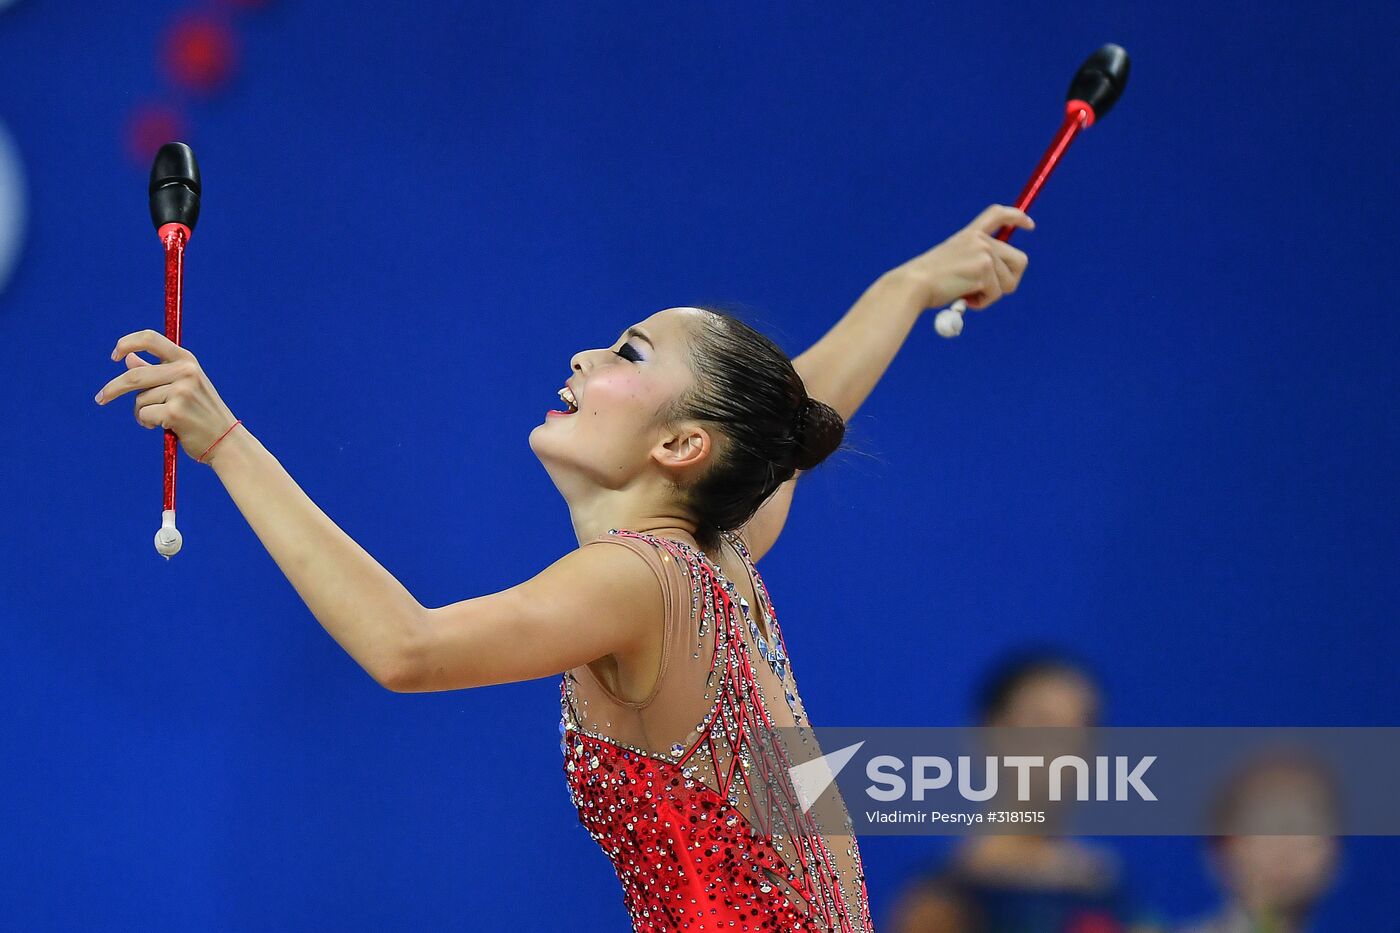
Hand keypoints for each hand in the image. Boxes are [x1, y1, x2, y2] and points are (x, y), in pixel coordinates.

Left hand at [94, 329, 239, 464]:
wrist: (225, 440)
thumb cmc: (202, 413)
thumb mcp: (183, 386)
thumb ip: (156, 371)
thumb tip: (128, 359)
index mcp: (187, 360)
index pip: (150, 339)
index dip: (127, 343)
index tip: (115, 355)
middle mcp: (186, 371)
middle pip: (135, 375)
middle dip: (113, 389)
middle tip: (100, 399)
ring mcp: (182, 391)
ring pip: (139, 399)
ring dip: (142, 413)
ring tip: (162, 420)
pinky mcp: (175, 411)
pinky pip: (144, 415)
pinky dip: (148, 423)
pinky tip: (166, 427)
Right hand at [885, 204, 1033, 310]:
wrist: (913, 285)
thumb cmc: (927, 282)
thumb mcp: (954, 264)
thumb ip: (976, 264)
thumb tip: (1001, 281)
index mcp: (970, 235)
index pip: (998, 215)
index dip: (1017, 217)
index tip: (1029, 225)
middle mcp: (980, 240)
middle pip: (1020, 260)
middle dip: (1010, 281)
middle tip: (988, 292)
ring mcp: (984, 253)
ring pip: (1010, 281)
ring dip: (991, 295)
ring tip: (968, 295)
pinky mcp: (984, 269)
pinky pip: (996, 293)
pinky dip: (982, 303)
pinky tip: (964, 299)